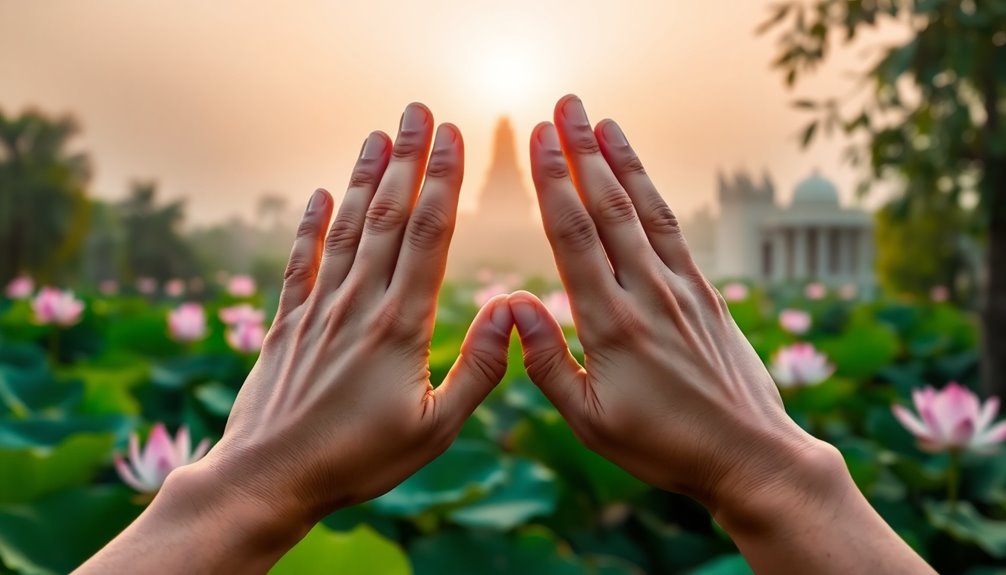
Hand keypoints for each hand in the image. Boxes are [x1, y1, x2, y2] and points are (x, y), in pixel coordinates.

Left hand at [78, 103, 514, 573]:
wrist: (270, 478)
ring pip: (346, 229)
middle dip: (409, 161)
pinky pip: (299, 263)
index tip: (454, 139)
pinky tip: (318, 193)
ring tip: (379, 134)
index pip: (428, 237)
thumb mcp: (435, 428)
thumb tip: (513, 311)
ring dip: (364, 178)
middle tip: (420, 111)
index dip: (443, 183)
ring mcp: (319, 310)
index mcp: (402, 326)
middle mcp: (360, 305)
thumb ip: (479, 369)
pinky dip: (308, 226)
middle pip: (389, 217)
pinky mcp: (287, 324)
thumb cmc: (359, 460)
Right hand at [510, 95, 826, 510]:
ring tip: (603, 120)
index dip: (554, 182)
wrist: (751, 456)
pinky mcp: (708, 295)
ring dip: (622, 162)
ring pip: (645, 211)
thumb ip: (546, 360)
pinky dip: (654, 196)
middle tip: (565, 106)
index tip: (539, 138)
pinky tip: (640, 177)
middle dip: (583, 152)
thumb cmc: (663, 446)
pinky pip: (675, 233)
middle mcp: (649, 295)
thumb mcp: (589, 419)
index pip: (574, 237)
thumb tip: (510, 304)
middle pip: (608, 208)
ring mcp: (683, 290)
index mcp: (611, 325)